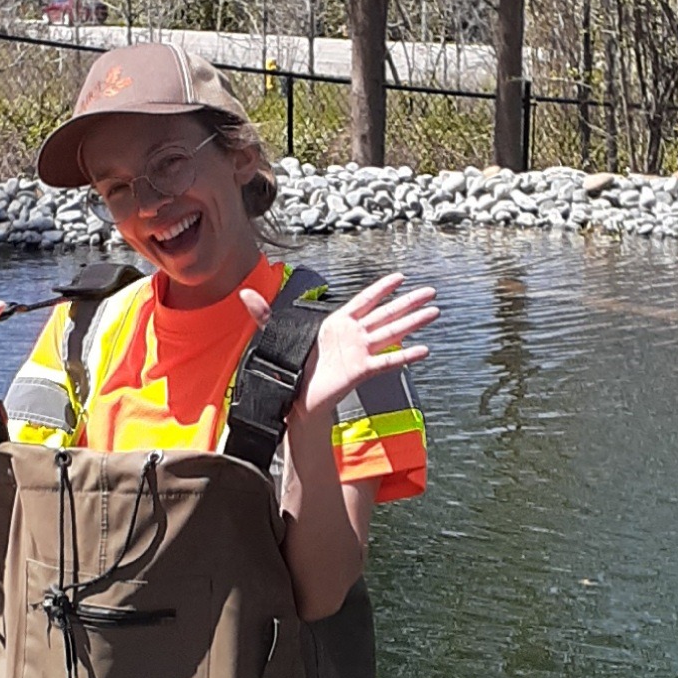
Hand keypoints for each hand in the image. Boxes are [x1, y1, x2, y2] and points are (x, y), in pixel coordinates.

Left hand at [239, 272, 437, 421]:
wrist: (294, 399)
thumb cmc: (290, 368)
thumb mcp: (275, 335)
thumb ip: (263, 313)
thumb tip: (243, 293)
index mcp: (336, 323)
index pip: (363, 301)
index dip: (381, 289)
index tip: (400, 277)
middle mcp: (352, 336)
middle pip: (385, 314)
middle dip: (407, 302)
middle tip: (430, 292)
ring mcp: (360, 352)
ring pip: (391, 332)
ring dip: (413, 322)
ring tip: (434, 312)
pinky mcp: (361, 370)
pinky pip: (387, 361)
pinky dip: (405, 355)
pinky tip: (423, 349)